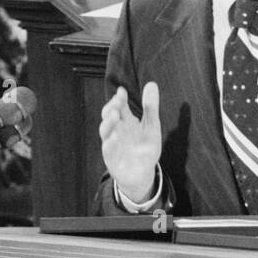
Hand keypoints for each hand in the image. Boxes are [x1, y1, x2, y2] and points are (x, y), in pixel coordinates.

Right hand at [99, 83, 161, 201]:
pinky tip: (115, 138)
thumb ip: (150, 107)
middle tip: (118, 102)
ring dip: (108, 124)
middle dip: (111, 109)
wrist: (142, 173)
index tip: (122, 92)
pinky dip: (110, 144)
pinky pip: (108, 151)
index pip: (118, 106)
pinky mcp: (112, 160)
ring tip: (115, 116)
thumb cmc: (145, 147)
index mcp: (125, 121)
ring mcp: (112, 144)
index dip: (119, 99)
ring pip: (105, 132)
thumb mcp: (151, 126)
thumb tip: (151, 83)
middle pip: (109, 117)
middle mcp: (116, 131)